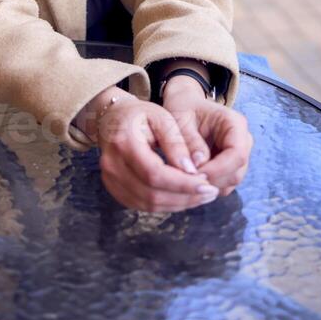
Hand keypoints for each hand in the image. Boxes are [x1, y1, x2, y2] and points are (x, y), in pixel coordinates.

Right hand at [77, 89, 219, 212]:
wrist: (112, 118)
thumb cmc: (140, 114)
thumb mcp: (161, 118)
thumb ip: (176, 143)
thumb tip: (192, 171)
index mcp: (124, 143)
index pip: (154, 174)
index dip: (182, 184)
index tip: (207, 184)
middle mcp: (112, 166)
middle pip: (151, 193)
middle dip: (184, 197)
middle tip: (210, 192)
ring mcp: (111, 180)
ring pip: (148, 204)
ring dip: (178, 203)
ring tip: (201, 196)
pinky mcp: (115, 189)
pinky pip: (143, 205)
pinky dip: (166, 204)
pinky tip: (183, 197)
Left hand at [162, 75, 252, 195]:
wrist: (185, 105)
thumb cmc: (183, 109)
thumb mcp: (180, 120)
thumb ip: (190, 142)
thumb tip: (198, 166)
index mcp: (234, 123)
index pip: (237, 153)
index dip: (218, 169)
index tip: (195, 174)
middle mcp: (242, 139)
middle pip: (237, 171)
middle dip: (212, 180)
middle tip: (187, 180)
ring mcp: (238, 153)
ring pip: (232, 180)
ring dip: (210, 185)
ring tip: (187, 178)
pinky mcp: (231, 165)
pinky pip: (224, 183)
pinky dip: (209, 185)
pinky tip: (192, 178)